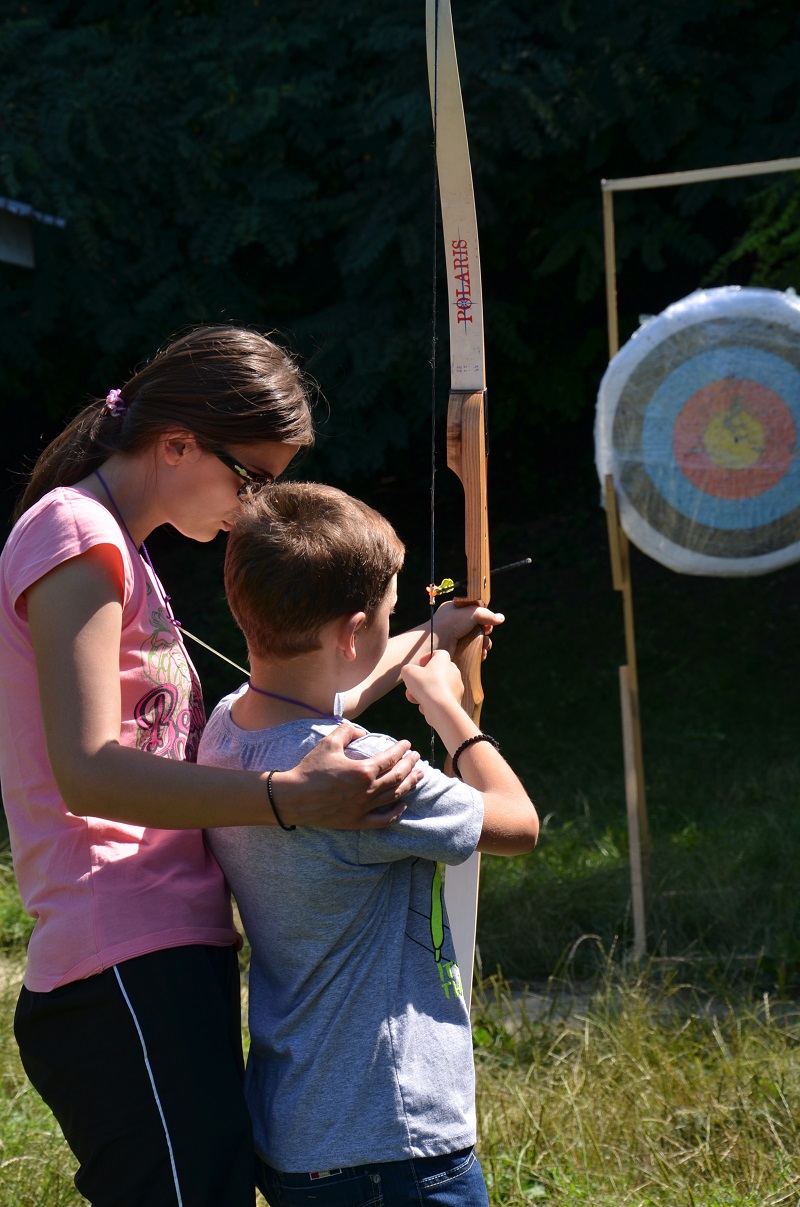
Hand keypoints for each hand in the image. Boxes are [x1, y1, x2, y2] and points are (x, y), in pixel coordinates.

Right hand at [278, 723, 422, 827]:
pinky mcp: (357, 822)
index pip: (391, 758)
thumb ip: (348, 731)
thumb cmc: (310, 769)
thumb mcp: (329, 743)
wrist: (293, 797)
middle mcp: (367, 790)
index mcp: (363, 770)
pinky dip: (396, 813)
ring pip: (395, 796)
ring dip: (410, 784)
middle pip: (398, 777)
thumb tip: (362, 731)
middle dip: (410, 765)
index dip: (402, 750)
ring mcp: (364, 808)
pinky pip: (383, 820)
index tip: (407, 744)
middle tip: (417, 757)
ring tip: (419, 775)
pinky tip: (403, 805)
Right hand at [401, 650, 463, 724]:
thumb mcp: (408, 672)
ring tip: (413, 698)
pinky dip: (431, 702)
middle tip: (413, 685)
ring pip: (437, 688)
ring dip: (423, 692)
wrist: (441, 707)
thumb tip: (409, 673)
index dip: (428, 657)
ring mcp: (456, 687)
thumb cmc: (426, 685)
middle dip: (422, 680)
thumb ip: (407, 669)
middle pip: (436, 673)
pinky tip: (424, 707)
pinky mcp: (456, 701)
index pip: (439, 654)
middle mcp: (453, 672)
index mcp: (444, 661)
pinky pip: (440, 700)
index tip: (420, 664)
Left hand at [431, 601, 503, 661]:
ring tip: (485, 646)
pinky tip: (482, 654)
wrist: (436, 642)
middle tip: (486, 633)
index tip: (489, 622)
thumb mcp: (472, 612)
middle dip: (486, 631)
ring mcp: (457, 637)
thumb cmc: (451, 623)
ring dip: (485, 643)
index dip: (485, 617)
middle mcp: (456, 623)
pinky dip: (480, 653)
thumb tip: (501, 618)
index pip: (475, 612)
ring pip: (478, 640)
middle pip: (479, 626)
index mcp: (457, 610)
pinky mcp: (458, 650)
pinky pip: (473, 651)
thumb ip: (488, 614)